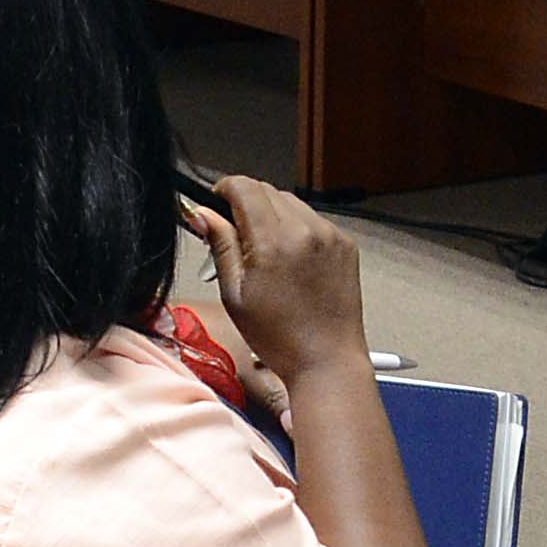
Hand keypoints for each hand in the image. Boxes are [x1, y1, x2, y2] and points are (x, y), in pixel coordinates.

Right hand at [180, 177, 370, 394]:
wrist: (327, 359)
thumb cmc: (280, 337)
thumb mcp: (235, 294)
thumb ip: (220, 245)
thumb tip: (203, 214)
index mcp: (274, 241)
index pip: (244, 187)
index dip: (224, 190)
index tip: (215, 203)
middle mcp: (306, 230)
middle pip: (267, 190)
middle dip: (246, 204)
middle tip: (236, 235)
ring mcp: (329, 235)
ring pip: (291, 203)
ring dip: (272, 215)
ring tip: (265, 252)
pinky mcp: (344, 244)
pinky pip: (313, 220)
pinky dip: (297, 229)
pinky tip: (290, 260)